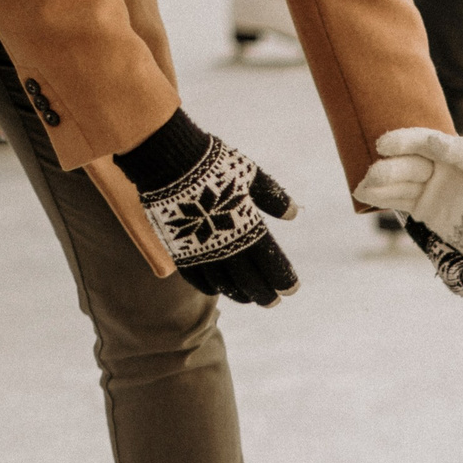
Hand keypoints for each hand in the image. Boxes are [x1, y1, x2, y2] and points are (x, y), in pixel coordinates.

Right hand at [116, 109, 298, 306]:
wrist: (169, 161)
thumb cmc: (215, 165)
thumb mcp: (251, 175)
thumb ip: (272, 197)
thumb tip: (293, 214)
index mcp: (248, 228)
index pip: (271, 264)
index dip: (283, 279)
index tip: (292, 290)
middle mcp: (226, 247)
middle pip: (249, 283)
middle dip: (264, 294)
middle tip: (273, 301)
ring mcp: (201, 253)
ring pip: (224, 286)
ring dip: (240, 295)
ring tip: (249, 298)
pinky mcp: (180, 252)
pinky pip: (198, 280)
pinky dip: (211, 287)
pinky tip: (218, 288)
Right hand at [355, 129, 462, 258]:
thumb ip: (460, 151)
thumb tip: (431, 139)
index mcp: (452, 151)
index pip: (422, 141)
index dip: (402, 141)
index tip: (382, 144)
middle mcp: (437, 166)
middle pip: (407, 163)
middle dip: (387, 169)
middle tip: (370, 176)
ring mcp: (429, 187)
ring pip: (399, 182)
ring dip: (379, 184)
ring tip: (361, 188)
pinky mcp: (423, 208)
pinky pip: (400, 200)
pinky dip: (384, 197)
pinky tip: (366, 195)